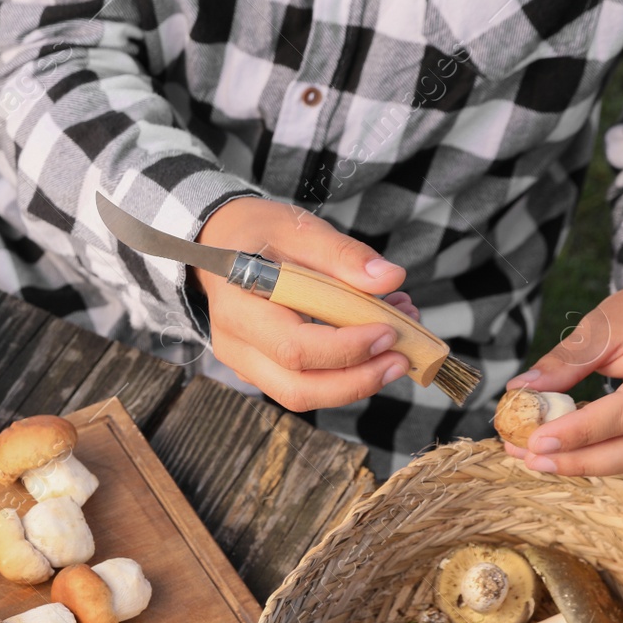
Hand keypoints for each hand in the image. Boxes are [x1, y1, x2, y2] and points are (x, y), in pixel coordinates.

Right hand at [196, 197, 413, 411]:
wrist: (220, 243)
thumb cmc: (257, 234)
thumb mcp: (298, 228)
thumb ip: (343, 254)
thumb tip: (389, 278)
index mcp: (238, 307)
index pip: (294, 347)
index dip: (346, 348)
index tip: (389, 330)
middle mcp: (235, 345)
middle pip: (297, 388)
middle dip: (356, 381)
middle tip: (401, 359)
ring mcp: (245, 363)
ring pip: (302, 394)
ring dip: (355, 381)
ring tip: (396, 349)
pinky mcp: (260, 369)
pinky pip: (304, 384)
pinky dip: (343, 373)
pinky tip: (370, 343)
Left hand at [502, 267, 622, 475]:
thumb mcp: (605, 324)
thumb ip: (566, 361)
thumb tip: (521, 390)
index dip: (580, 432)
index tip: (535, 441)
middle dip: (579, 460)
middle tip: (530, 458)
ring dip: (585, 463)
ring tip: (537, 458)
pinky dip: (603, 456)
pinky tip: (567, 450)